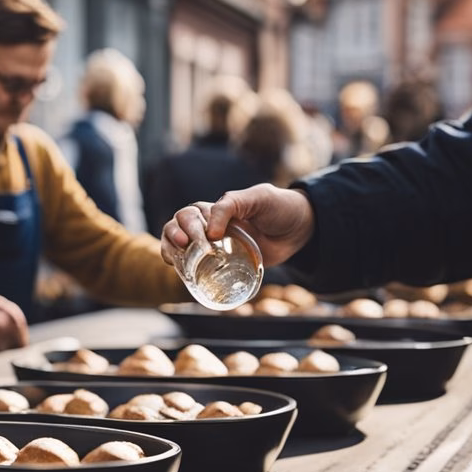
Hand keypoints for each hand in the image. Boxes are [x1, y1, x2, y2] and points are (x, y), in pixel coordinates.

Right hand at [160, 184, 316, 268]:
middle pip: (177, 227)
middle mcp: (210, 227)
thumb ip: (232, 205)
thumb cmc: (280, 208)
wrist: (301, 229)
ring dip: (169, 249)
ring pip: (179, 245)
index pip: (188, 214)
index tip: (200, 237)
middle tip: (184, 245)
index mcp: (215, 210)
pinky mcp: (223, 264)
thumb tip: (209, 232)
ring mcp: (215, 247)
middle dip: (174, 235)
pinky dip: (181, 268)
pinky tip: (180, 272)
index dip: (185, 224)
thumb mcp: (257, 198)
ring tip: (173, 259)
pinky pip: (196, 265)